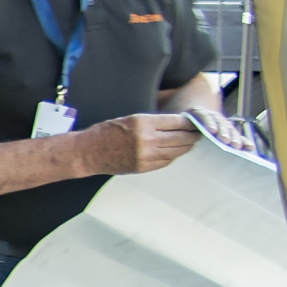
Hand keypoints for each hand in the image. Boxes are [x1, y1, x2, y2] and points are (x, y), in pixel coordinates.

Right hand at [85, 111, 201, 174]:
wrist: (88, 152)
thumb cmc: (105, 133)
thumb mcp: (130, 119)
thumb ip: (154, 122)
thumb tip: (178, 124)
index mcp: (143, 123)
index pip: (178, 122)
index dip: (190, 122)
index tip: (196, 122)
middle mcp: (147, 140)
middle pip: (182, 137)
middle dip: (193, 135)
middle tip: (198, 132)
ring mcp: (147, 156)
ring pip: (178, 151)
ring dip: (186, 146)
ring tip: (190, 141)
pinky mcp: (144, 167)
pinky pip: (167, 161)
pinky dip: (174, 155)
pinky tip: (174, 151)